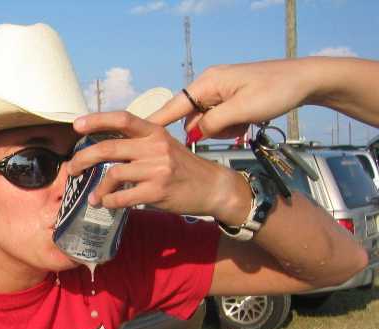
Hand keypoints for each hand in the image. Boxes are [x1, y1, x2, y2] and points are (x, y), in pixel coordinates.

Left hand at [69, 111, 249, 223]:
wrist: (213, 187)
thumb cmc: (183, 168)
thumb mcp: (164, 146)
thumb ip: (139, 144)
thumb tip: (104, 148)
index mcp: (154, 132)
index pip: (122, 118)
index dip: (97, 120)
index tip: (76, 125)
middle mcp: (155, 147)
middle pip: (109, 148)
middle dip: (84, 158)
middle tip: (72, 168)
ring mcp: (157, 169)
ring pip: (113, 175)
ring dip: (98, 188)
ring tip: (93, 196)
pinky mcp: (157, 192)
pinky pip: (123, 197)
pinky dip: (110, 201)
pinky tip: (107, 203)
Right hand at [148, 59, 312, 139]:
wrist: (305, 80)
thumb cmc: (276, 90)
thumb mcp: (242, 110)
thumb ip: (213, 124)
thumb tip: (195, 134)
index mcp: (208, 83)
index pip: (172, 106)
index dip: (154, 124)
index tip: (133, 137)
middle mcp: (209, 86)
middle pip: (190, 117)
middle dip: (205, 130)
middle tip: (230, 130)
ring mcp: (220, 93)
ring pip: (206, 121)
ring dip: (221, 130)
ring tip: (243, 125)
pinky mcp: (230, 100)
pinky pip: (219, 120)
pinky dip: (229, 127)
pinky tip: (245, 124)